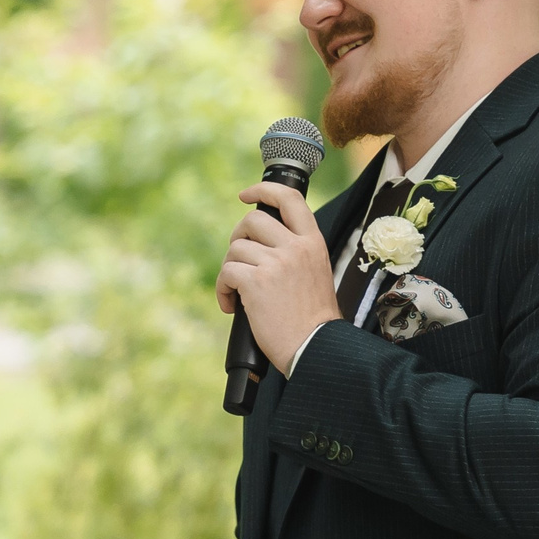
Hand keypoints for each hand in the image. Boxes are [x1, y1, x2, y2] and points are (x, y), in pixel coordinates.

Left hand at [215, 181, 341, 369]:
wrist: (315, 347)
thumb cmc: (312, 319)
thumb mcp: (316, 272)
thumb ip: (295, 251)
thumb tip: (262, 241)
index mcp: (313, 242)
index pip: (289, 199)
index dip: (263, 190)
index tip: (246, 195)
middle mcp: (296, 247)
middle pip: (252, 221)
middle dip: (238, 239)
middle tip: (239, 262)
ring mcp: (276, 263)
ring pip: (235, 248)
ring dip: (229, 270)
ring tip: (237, 292)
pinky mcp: (256, 282)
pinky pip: (227, 272)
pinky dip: (222, 290)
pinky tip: (232, 306)